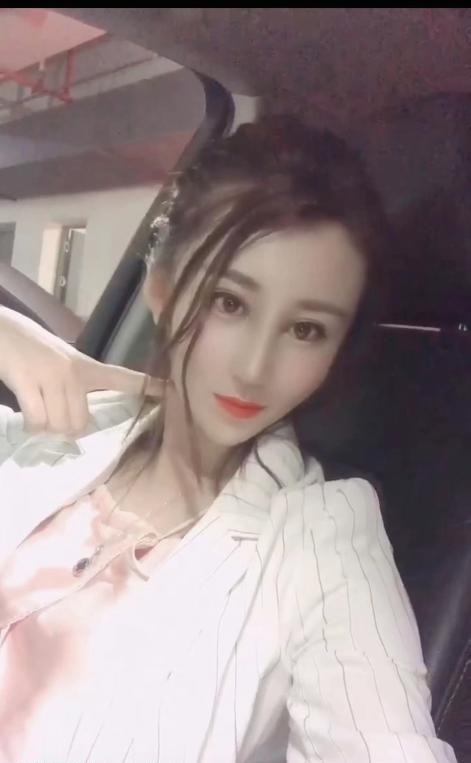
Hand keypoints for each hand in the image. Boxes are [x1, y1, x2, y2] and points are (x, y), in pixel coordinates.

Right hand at [0, 307, 163, 435]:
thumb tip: (79, 425)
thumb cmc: (29, 348)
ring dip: (46, 428)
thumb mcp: (62, 361)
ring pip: (60, 424)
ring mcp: (51, 376)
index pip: (123, 377)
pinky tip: (27, 416)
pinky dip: (32, 426)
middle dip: (66, 429)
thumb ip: (76, 386)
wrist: (0, 330)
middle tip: (51, 416)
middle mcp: (73, 372)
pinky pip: (38, 420)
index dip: (148, 386)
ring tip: (37, 410)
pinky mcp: (28, 382)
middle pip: (81, 423)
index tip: (172, 390)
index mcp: (86, 366)